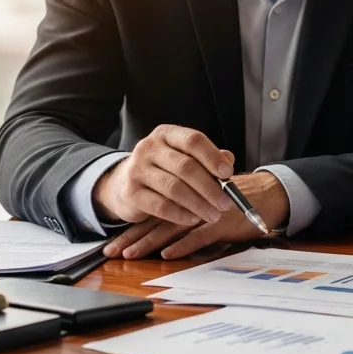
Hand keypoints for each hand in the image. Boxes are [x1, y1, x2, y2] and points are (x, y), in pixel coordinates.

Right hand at [93, 125, 237, 227]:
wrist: (123, 183)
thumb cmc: (163, 169)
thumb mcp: (184, 158)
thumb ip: (207, 159)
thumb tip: (229, 160)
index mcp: (166, 134)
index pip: (193, 140)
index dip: (213, 157)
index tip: (229, 173)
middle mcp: (149, 147)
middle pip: (186, 167)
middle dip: (210, 187)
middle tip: (226, 203)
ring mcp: (137, 169)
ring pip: (175, 188)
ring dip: (199, 204)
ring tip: (214, 214)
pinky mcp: (131, 192)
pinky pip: (161, 206)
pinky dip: (181, 215)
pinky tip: (194, 219)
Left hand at [103, 172, 289, 258]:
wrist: (264, 194)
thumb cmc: (232, 200)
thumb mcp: (205, 202)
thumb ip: (184, 211)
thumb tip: (159, 233)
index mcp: (183, 199)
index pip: (150, 215)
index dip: (131, 229)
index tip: (111, 244)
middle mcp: (190, 205)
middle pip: (155, 223)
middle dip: (132, 238)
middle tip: (112, 252)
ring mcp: (205, 214)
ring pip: (171, 228)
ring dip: (150, 243)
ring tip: (131, 255)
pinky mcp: (222, 224)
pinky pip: (199, 236)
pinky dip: (183, 246)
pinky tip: (168, 254)